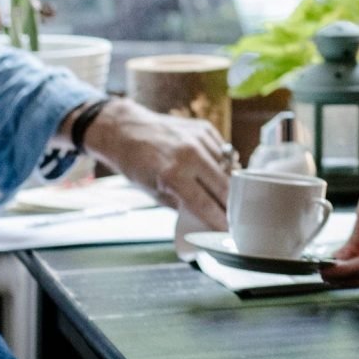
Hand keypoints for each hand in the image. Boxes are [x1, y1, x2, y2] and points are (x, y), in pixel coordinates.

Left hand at [79, 99, 230, 229]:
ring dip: (228, 182)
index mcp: (172, 175)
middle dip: (230, 203)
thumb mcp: (153, 191)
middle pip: (224, 186)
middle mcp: (189, 155)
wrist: (125, 130)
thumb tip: (202, 218)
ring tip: (226, 194)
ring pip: (228, 167)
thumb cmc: (135, 163)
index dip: (219, 220)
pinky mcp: (203, 128)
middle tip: (233, 214)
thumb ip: (180, 204)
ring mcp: (198, 139)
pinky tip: (216, 170)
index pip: (205, 204)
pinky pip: (223, 151)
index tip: (228, 230)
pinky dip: (223, 163)